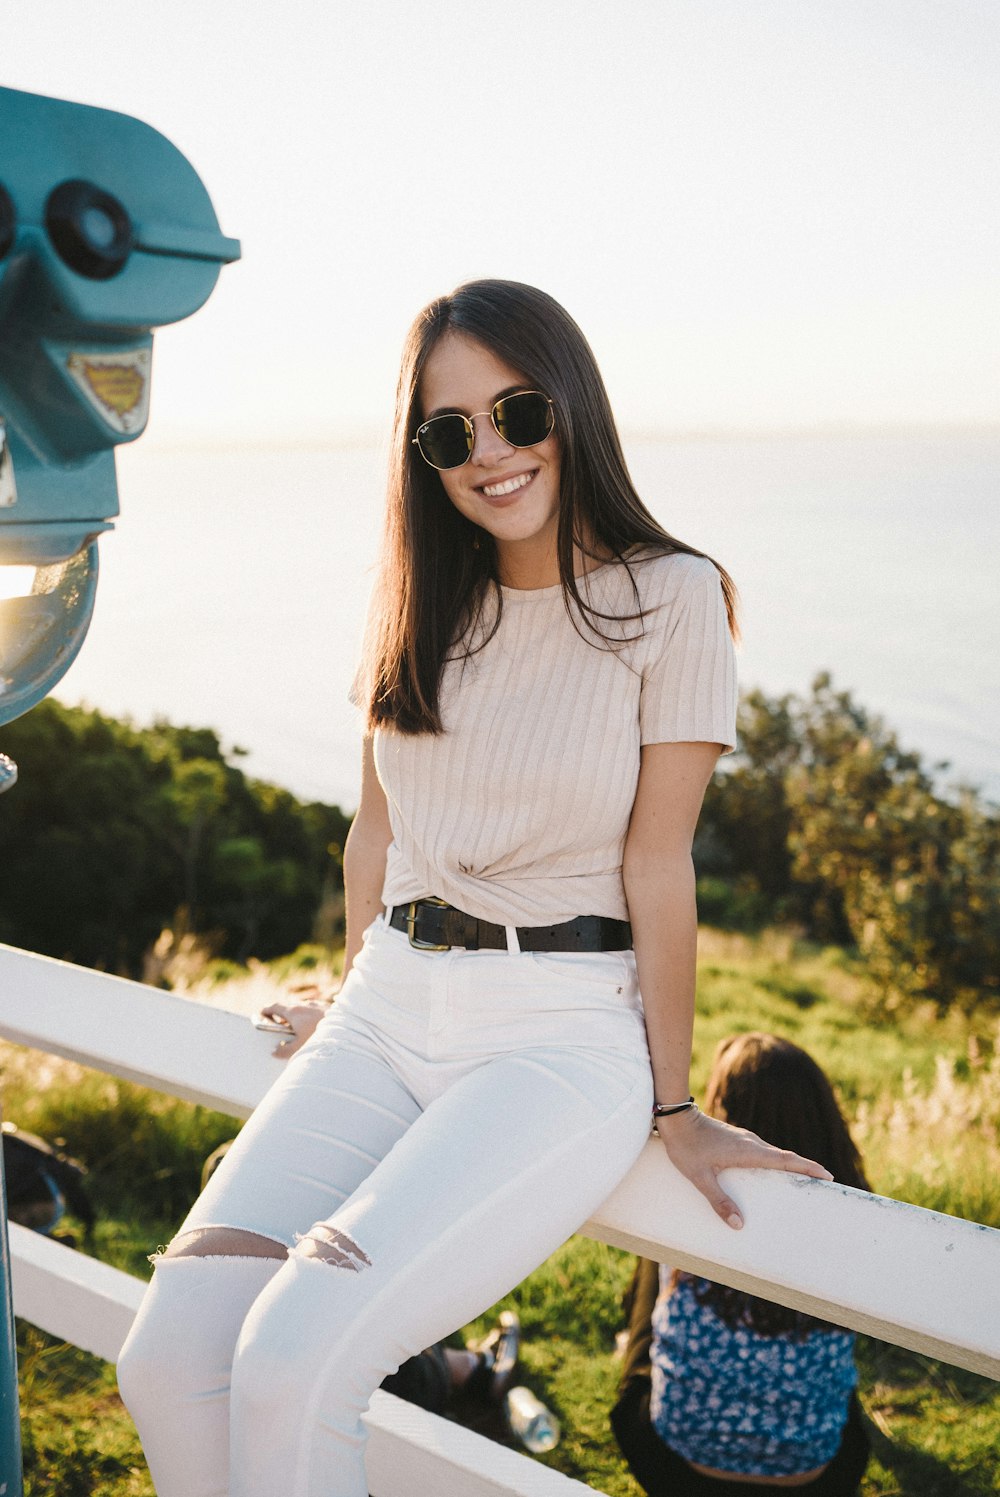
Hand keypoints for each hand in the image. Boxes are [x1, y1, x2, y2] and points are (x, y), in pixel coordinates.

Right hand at [259, 983, 334, 1058]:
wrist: (348, 1028)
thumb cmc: (320, 1038)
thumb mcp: (299, 1048)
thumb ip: (284, 1051)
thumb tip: (275, 1051)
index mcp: (293, 1011)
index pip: (275, 1006)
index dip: (267, 1010)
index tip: (262, 1015)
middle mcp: (304, 1005)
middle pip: (288, 1007)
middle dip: (281, 1016)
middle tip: (278, 1026)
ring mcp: (316, 1004)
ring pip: (302, 1008)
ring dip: (296, 1016)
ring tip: (297, 1030)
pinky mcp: (327, 1007)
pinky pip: (314, 1010)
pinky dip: (309, 1017)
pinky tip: (314, 1028)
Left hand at [655, 1108, 832, 1230]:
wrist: (675, 1118)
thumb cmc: (686, 1147)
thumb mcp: (700, 1178)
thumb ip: (719, 1201)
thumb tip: (739, 1225)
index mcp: (748, 1151)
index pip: (786, 1159)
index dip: (808, 1167)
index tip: (827, 1175)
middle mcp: (751, 1143)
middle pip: (785, 1157)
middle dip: (806, 1169)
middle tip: (824, 1184)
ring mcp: (745, 1139)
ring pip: (774, 1154)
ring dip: (791, 1165)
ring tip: (803, 1182)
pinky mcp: (737, 1139)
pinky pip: (763, 1152)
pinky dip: (775, 1162)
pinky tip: (772, 1174)